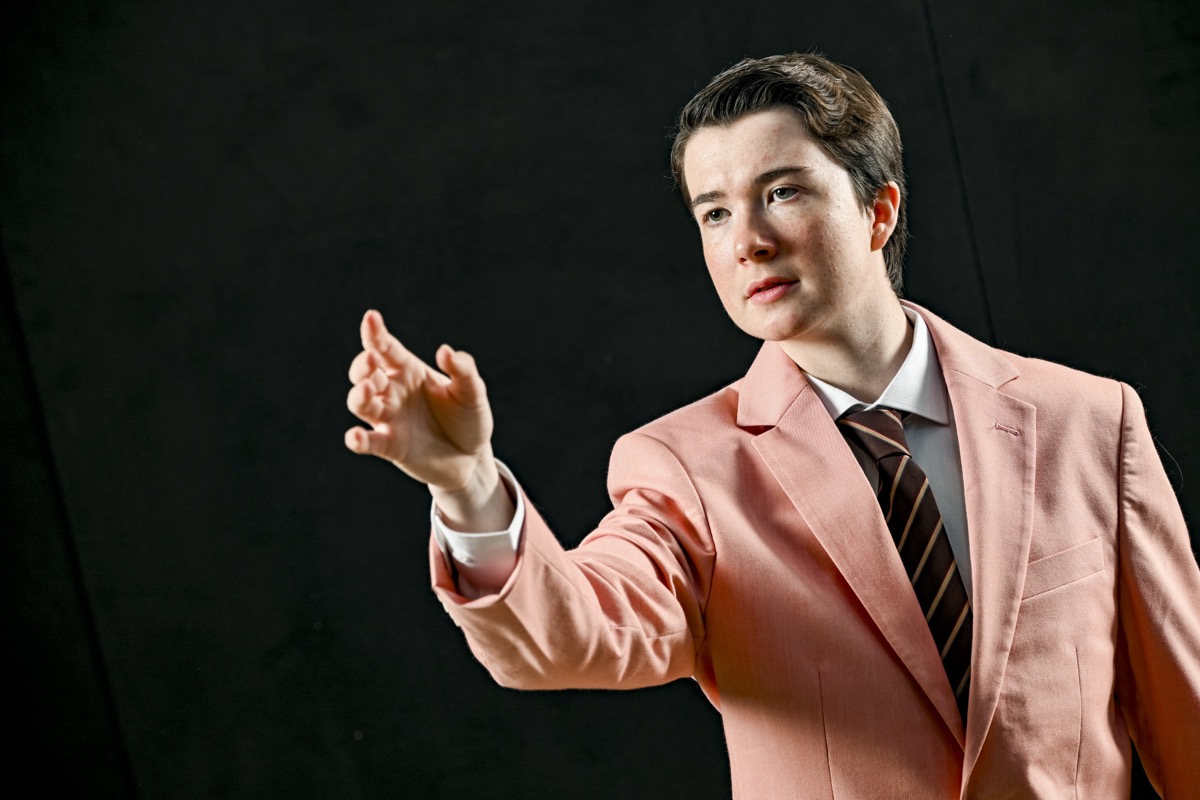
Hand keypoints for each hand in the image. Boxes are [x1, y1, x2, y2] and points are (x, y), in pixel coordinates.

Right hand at [344, 310, 492, 492]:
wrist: (471, 457)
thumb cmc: (468, 418)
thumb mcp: (473, 392)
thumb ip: (463, 370)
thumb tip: (445, 351)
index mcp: (409, 371)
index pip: (386, 348)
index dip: (375, 333)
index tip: (371, 317)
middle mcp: (393, 392)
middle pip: (366, 373)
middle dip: (363, 365)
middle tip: (373, 360)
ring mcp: (389, 419)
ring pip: (361, 404)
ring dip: (359, 395)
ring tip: (369, 389)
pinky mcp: (391, 446)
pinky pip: (369, 442)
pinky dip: (358, 440)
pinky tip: (355, 437)